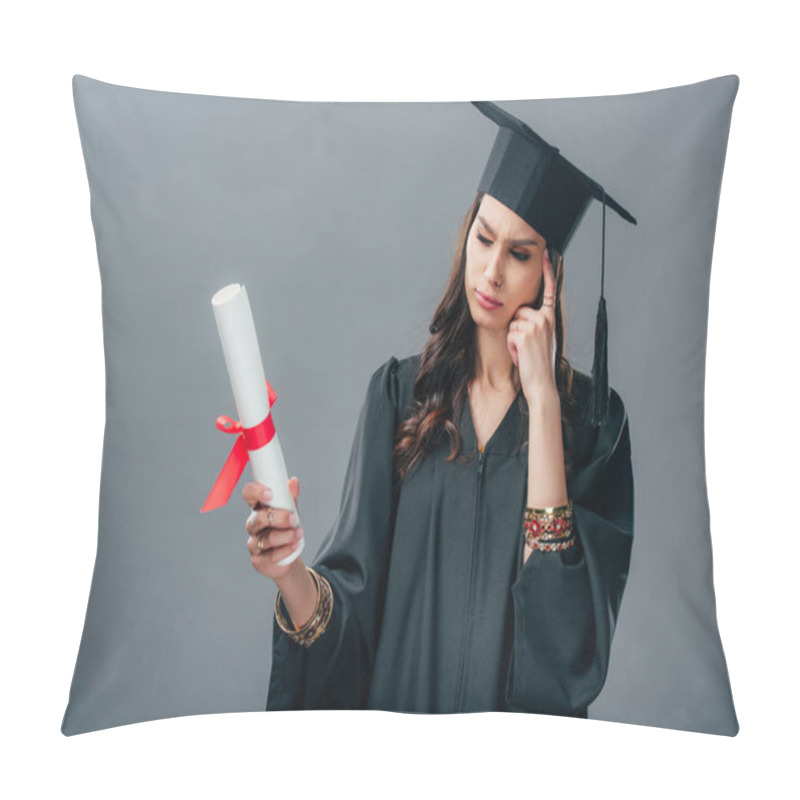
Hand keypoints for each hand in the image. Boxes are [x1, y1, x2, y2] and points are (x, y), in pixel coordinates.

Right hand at [243, 477, 303, 579]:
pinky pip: (271, 556)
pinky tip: (295, 546)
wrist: (288, 557)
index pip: (248, 496)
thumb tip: (293, 481)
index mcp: (258, 509)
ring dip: (286, 535)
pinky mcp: (259, 560)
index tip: (270, 493)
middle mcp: (253, 525)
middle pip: (259, 518)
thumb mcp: (290, 512)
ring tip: (298, 534)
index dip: (256, 492)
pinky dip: (286, 550)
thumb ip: (290, 498)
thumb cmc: (285, 530)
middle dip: (278, 517)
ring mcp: (254, 543)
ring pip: (267, 538)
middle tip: (293, 519)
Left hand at [507, 249, 557, 403]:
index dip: (547, 272)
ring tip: (524, 352)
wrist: (541, 383)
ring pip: (512, 323)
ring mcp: (536, 325)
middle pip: (518, 310)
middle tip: (527, 347)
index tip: (546, 254)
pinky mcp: (524, 333)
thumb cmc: (538, 363)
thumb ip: (534, 324)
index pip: (549, 291)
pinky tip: (521, 355)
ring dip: (513, 339)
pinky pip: (509, 333)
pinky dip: (512, 347)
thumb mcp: (540, 339)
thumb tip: (521, 315)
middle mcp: (545, 319)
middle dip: (516, 328)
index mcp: (550, 318)